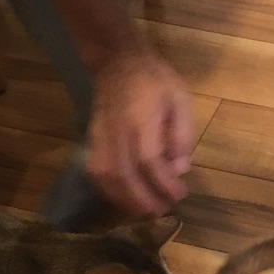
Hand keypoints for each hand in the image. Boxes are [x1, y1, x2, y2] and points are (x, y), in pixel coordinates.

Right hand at [86, 49, 193, 216]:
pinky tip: (125, 199)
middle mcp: (117, 131)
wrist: (117, 61)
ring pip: (107, 178)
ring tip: (145, 211)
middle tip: (162, 212)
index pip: (150, 161)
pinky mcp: (92, 141)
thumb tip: (180, 169)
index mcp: (141, 119)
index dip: (164, 183)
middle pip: (124, 175)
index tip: (180, 195)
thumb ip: (182, 135)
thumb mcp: (180, 100)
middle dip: (144, 200)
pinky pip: (96, 172)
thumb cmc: (154, 80)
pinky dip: (110, 191)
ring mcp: (100, 137)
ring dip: (125, 200)